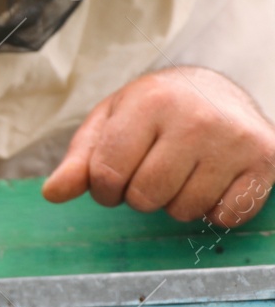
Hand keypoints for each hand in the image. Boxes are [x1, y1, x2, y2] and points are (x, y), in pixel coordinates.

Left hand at [43, 66, 274, 227]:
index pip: (106, 174)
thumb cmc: (154, 111)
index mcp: (150, 102)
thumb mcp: (109, 123)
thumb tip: (52, 194)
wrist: (216, 90)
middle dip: (139, 195)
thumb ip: (79, 160)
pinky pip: (226, 216)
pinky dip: (214, 210)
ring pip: (184, 210)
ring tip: (182, 172)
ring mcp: (235, 139)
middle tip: (151, 170)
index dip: (104, 189)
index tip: (114, 178)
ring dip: (175, 202)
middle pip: (145, 197)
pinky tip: (212, 181)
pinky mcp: (266, 159)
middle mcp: (197, 118)